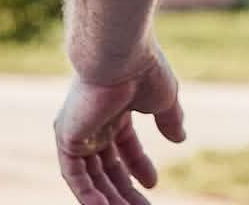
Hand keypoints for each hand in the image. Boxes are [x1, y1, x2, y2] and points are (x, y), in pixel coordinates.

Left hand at [54, 43, 185, 204]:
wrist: (122, 57)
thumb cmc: (146, 70)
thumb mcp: (164, 99)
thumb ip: (170, 119)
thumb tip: (181, 138)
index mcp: (116, 109)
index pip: (124, 146)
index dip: (139, 166)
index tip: (154, 183)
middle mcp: (94, 123)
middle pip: (109, 167)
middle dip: (125, 190)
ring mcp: (79, 132)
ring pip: (92, 177)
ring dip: (109, 199)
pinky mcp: (67, 139)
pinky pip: (75, 176)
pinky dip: (87, 194)